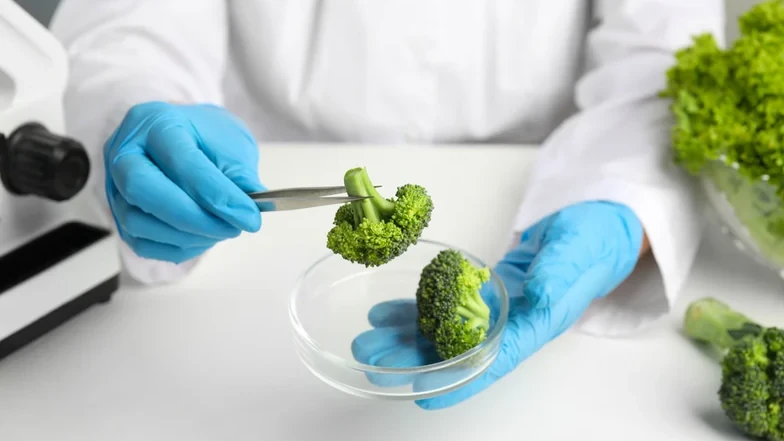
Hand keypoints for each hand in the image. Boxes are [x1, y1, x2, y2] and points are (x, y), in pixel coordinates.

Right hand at [104, 101, 263, 262]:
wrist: (187, 139)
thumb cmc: (208, 139)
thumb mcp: (232, 146)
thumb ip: (240, 177)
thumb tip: (247, 211)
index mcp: (156, 122)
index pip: (180, 160)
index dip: (215, 194)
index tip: (249, 216)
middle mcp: (124, 151)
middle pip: (142, 188)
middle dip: (192, 217)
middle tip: (232, 229)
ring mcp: (114, 185)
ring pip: (138, 222)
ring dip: (188, 236)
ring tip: (223, 230)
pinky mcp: (118, 214)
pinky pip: (142, 243)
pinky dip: (178, 247)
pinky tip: (204, 237)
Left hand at [351, 201, 644, 408]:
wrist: (593, 225)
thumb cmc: (594, 242)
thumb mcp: (578, 253)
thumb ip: (557, 275)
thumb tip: (535, 294)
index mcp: (535, 324)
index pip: (492, 362)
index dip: (457, 380)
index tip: (421, 393)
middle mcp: (510, 323)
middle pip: (456, 349)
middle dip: (415, 358)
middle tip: (374, 361)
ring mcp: (494, 308)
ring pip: (444, 328)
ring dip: (406, 335)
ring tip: (368, 339)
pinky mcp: (483, 290)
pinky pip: (445, 302)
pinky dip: (416, 308)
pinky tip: (387, 311)